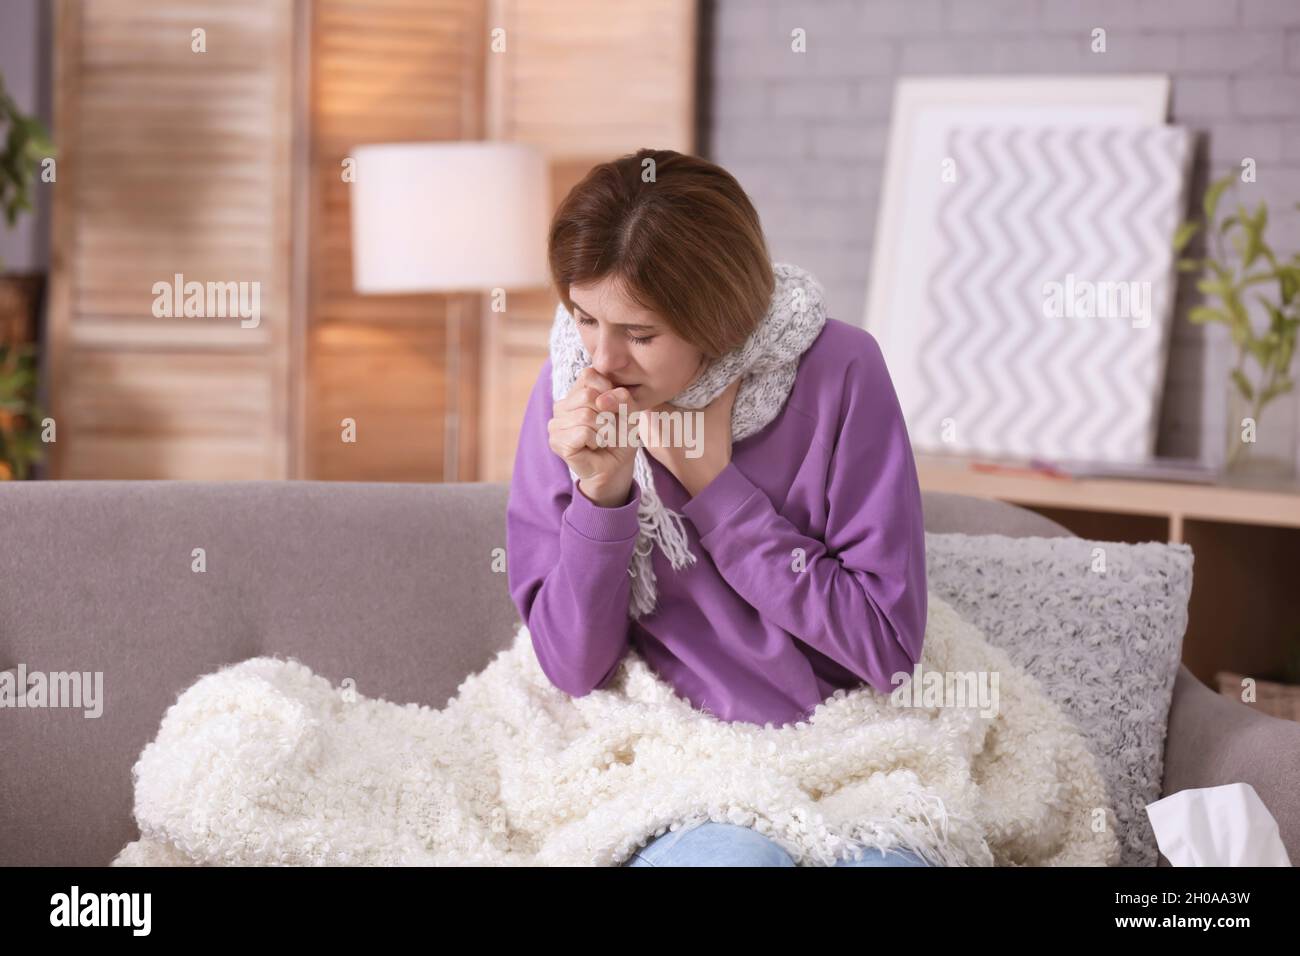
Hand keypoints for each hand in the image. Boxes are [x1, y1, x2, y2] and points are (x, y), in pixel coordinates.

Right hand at [548, 368, 642, 505]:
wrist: (616, 466)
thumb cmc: (620, 437)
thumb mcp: (629, 412)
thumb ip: (624, 399)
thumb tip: (604, 398)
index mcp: (576, 392)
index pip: (588, 374)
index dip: (608, 388)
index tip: (615, 407)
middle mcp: (561, 405)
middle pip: (588, 395)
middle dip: (608, 414)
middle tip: (609, 428)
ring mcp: (556, 424)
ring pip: (585, 415)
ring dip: (604, 430)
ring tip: (603, 438)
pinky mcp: (557, 441)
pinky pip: (583, 432)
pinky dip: (596, 440)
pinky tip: (594, 446)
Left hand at [639, 378, 740, 497]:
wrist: (707, 481)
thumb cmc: (710, 446)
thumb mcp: (720, 410)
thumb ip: (726, 384)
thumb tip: (734, 361)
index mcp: (655, 412)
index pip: (645, 384)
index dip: (654, 372)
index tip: (667, 366)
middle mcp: (644, 424)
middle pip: (644, 396)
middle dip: (655, 385)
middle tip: (671, 375)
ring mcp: (645, 437)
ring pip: (645, 411)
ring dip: (656, 401)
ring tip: (672, 392)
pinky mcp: (650, 447)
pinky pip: (648, 424)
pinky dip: (657, 416)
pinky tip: (672, 413)